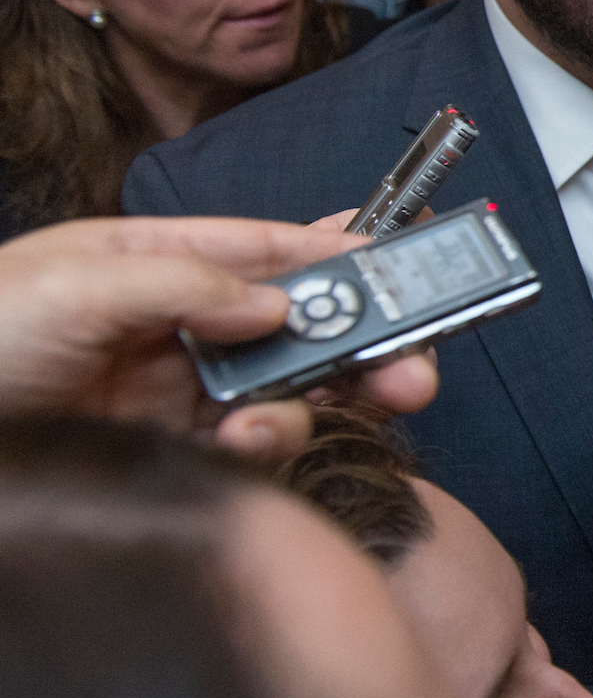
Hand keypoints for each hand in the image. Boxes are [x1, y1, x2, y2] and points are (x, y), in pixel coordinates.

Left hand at [0, 217, 440, 461]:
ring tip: (305, 411)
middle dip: (362, 339)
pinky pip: (248, 443)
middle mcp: (171, 322)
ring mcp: (173, 390)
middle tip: (415, 370)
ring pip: (286, 386)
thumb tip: (274, 303)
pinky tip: (249, 438)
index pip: (263, 246)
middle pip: (295, 322)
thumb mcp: (71, 284)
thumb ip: (184, 283)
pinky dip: (268, 441)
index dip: (337, 252)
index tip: (405, 264)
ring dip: (318, 398)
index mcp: (147, 258)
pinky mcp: (169, 450)